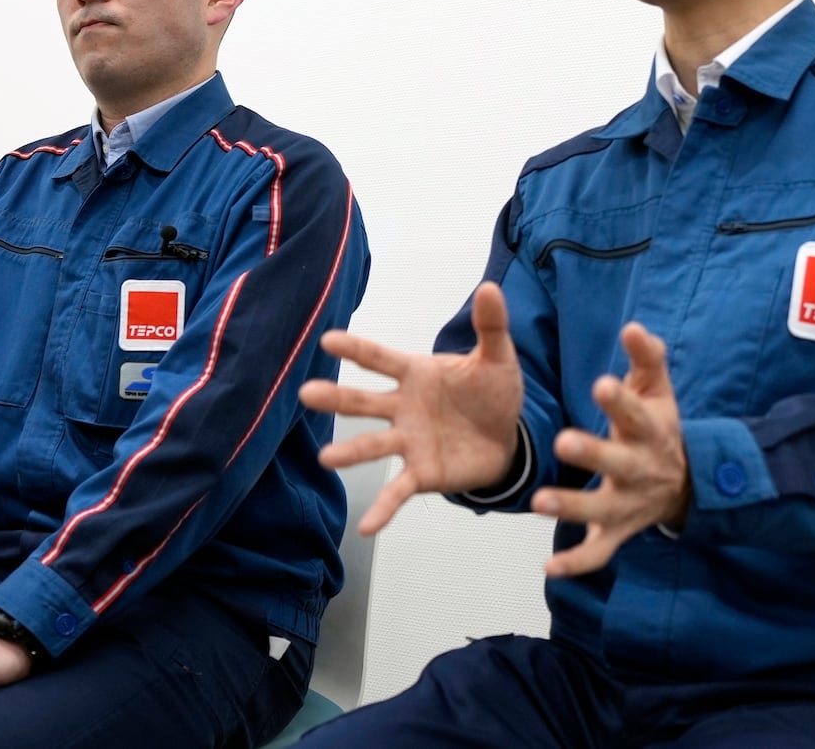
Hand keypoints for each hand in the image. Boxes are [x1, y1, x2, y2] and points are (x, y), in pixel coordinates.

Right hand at [300, 282, 523, 533]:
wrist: (508, 438)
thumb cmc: (493, 393)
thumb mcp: (498, 358)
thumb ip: (490, 326)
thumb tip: (489, 287)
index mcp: (416, 374)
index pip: (380, 359)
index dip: (356, 349)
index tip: (327, 340)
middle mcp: (403, 407)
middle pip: (364, 401)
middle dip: (337, 397)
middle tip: (307, 394)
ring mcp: (408, 441)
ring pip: (373, 445)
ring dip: (349, 453)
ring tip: (326, 459)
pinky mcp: (422, 473)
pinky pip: (398, 491)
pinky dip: (383, 509)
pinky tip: (366, 527)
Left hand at [532, 322, 690, 577]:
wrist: (688, 482)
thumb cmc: (660, 426)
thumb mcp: (660, 390)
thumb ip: (647, 358)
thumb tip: (634, 326)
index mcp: (649, 430)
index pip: (635, 413)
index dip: (619, 400)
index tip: (599, 383)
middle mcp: (639, 469)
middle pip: (617, 462)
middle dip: (592, 453)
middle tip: (564, 441)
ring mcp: (628, 504)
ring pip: (600, 509)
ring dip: (571, 507)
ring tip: (539, 502)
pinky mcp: (618, 531)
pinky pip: (598, 552)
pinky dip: (577, 564)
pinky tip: (550, 569)